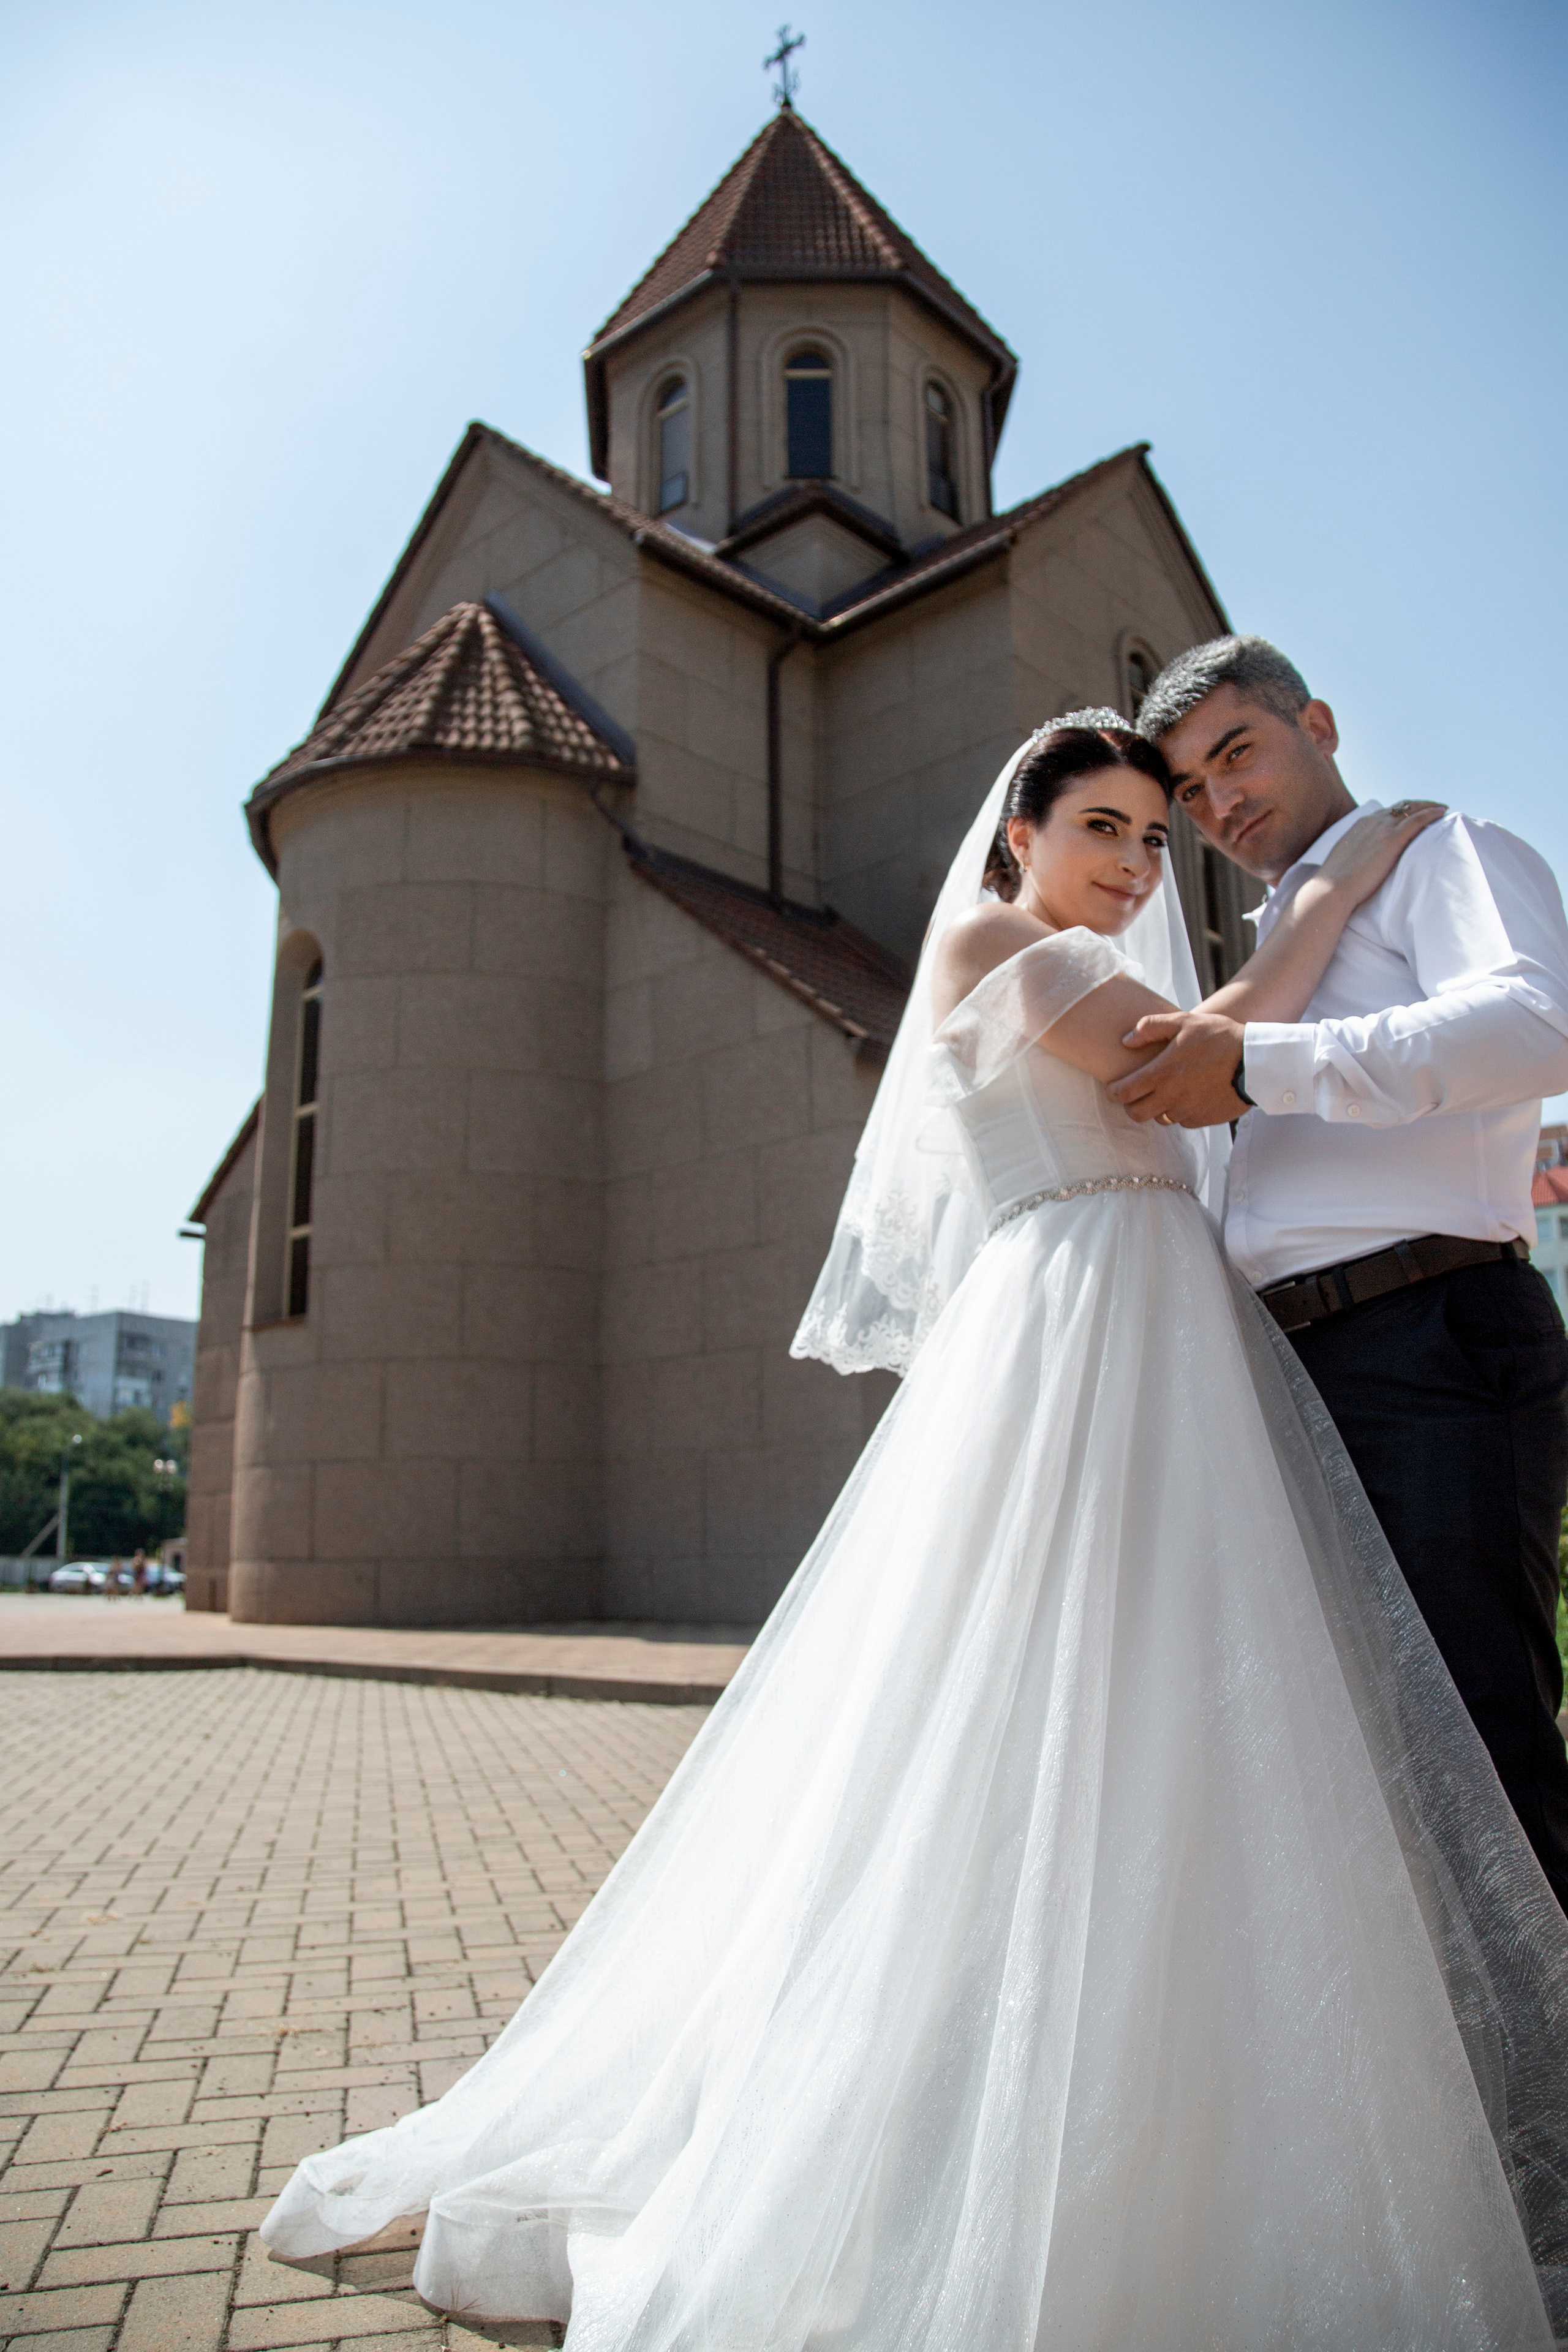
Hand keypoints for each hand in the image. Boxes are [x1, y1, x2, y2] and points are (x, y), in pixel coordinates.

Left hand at [1106, 1009, 1248, 1125]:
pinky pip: (1183, 1121)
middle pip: (1137, 1114)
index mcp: (1162, 1074)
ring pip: (1161, 1118)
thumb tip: (1126, 1040)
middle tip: (1135, 1094)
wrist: (1256, 1061)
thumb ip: (1150, 1027)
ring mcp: (1188, 1111)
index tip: (1113, 1089)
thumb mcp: (1184, 1021)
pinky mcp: (1204, 1119)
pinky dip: (1181, 1112)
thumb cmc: (1220, 1037)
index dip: (1113, 1092)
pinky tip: (1189, 1096)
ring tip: (1167, 1091)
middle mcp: (1172, 1097)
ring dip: (1158, 1108)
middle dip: (1131, 1105)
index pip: (1124, 1093)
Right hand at [1316, 800, 1445, 906]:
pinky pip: (1418, 820)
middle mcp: (1372, 821)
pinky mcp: (1392, 840)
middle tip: (1434, 808)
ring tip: (1442, 809)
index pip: (1387, 811)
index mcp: (1361, 825)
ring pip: (1412, 809)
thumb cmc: (1336, 883)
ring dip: (1429, 806)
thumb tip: (1364, 859)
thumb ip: (1359, 851)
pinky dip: (1431, 813)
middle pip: (1402, 806)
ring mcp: (1383, 829)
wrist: (1331, 890)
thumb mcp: (1347, 859)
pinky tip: (1442, 812)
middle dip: (1419, 805)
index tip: (1414, 813)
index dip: (1403, 811)